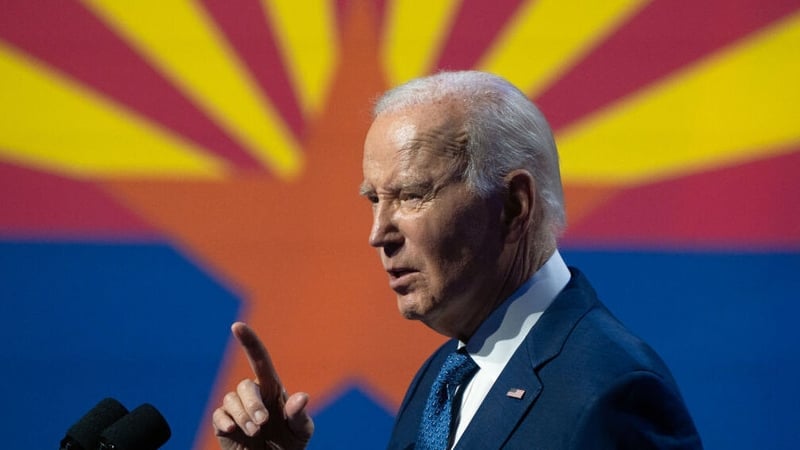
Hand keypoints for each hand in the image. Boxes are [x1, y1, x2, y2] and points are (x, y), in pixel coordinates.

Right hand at [213, 322, 313, 449]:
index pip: (259, 359)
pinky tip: (232, 430)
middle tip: (263, 424)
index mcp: (272, 388)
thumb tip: (302, 397)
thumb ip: (300, 415)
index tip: (237, 326)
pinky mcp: (223, 423)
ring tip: (255, 433)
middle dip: (253, 405)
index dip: (249, 341)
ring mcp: (237, 408)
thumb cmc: (290, 444)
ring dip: (243, 416)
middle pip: (245, 386)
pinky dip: (225, 421)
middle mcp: (253, 394)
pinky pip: (219, 414)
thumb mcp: (301, 431)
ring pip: (231, 399)